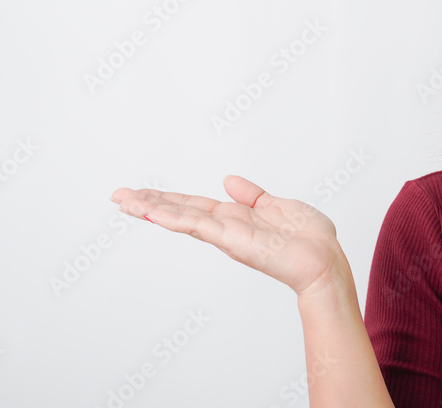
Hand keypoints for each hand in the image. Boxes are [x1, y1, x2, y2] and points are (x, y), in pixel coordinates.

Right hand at [110, 176, 345, 296]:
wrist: (324, 260)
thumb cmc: (309, 239)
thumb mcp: (278, 206)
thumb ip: (252, 195)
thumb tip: (228, 180)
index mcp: (235, 218)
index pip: (193, 206)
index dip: (167, 199)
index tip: (141, 193)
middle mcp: (225, 228)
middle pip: (179, 212)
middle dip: (148, 203)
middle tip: (117, 195)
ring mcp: (226, 236)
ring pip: (181, 218)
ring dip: (151, 209)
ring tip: (123, 201)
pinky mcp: (232, 240)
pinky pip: (198, 226)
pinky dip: (175, 218)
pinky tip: (153, 212)